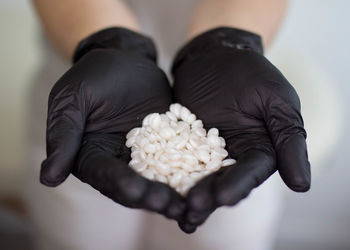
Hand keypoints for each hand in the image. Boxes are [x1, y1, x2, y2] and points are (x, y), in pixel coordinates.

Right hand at [40, 28, 185, 220]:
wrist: (126, 59)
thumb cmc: (93, 75)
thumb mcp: (73, 99)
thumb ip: (64, 135)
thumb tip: (47, 178)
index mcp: (90, 155)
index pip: (104, 175)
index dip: (120, 184)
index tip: (137, 191)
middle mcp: (117, 162)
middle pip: (134, 186)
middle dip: (152, 197)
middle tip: (171, 205)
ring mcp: (144, 156)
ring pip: (158, 180)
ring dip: (174, 193)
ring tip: (191, 204)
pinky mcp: (167, 146)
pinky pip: (179, 161)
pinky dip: (190, 173)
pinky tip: (206, 182)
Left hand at [171, 27, 310, 232]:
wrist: (214, 55)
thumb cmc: (250, 72)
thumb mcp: (275, 99)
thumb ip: (288, 139)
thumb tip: (302, 185)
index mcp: (260, 149)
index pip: (251, 172)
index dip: (238, 185)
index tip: (223, 197)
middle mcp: (233, 156)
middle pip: (222, 181)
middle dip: (210, 196)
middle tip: (194, 207)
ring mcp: (205, 152)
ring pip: (198, 178)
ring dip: (188, 196)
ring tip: (177, 212)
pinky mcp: (181, 144)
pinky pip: (174, 161)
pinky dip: (168, 176)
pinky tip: (157, 189)